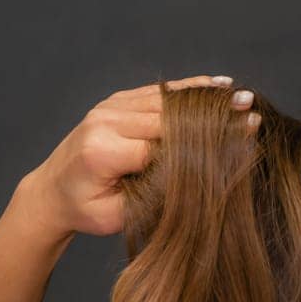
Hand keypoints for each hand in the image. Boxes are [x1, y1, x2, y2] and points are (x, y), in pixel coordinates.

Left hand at [21, 74, 258, 237]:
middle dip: (210, 118)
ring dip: (204, 99)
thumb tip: (193, 178)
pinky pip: (156, 92)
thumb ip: (149, 196)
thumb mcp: (115, 216)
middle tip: (249, 114)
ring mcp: (110, 107)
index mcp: (103, 151)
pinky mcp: (116, 101)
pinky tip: (216, 85)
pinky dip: (187, 89)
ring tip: (241, 97)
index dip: (199, 145)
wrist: (51, 191)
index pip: (160, 146)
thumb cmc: (84, 209)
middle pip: (168, 117)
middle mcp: (106, 121)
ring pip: (165, 100)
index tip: (236, 143)